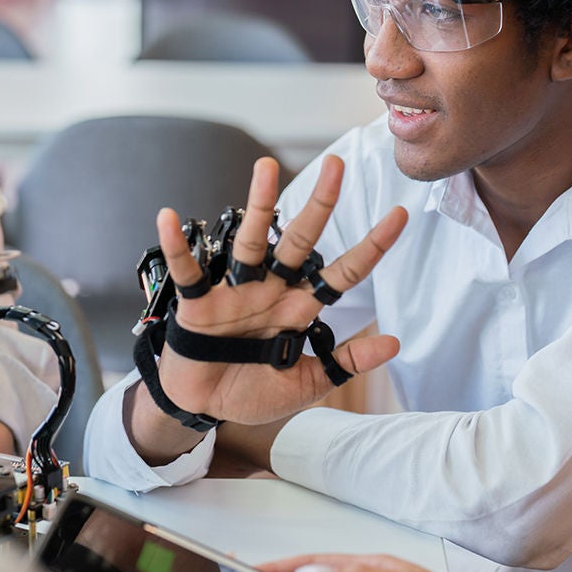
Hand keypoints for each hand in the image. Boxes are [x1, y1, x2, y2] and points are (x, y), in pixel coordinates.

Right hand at [150, 155, 406, 424]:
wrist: (204, 406)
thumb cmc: (252, 390)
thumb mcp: (307, 382)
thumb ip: (345, 362)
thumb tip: (395, 343)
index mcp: (299, 309)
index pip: (343, 273)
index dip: (372, 246)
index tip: (401, 214)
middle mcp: (271, 290)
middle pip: (300, 241)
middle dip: (320, 205)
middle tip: (337, 165)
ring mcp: (236, 293)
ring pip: (251, 242)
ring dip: (257, 205)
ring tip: (266, 168)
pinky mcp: (199, 304)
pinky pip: (188, 271)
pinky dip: (177, 246)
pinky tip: (170, 218)